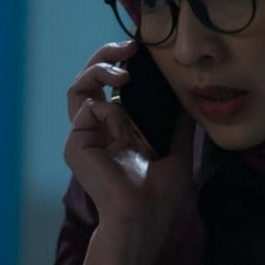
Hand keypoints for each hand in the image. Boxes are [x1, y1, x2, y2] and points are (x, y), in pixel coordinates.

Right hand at [64, 41, 195, 227]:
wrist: (145, 217)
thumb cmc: (159, 195)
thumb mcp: (177, 151)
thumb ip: (178, 125)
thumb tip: (189, 98)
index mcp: (116, 131)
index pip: (110, 88)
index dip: (120, 65)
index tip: (143, 52)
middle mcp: (97, 130)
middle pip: (89, 80)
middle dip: (105, 56)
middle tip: (129, 46)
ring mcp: (84, 136)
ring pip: (79, 87)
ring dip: (99, 68)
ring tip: (123, 68)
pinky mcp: (76, 144)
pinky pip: (89, 109)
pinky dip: (110, 110)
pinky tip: (125, 128)